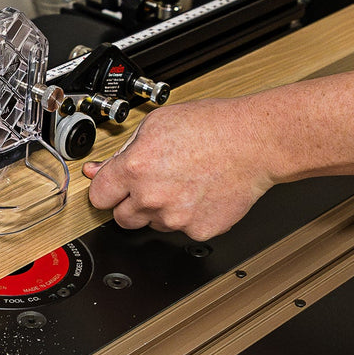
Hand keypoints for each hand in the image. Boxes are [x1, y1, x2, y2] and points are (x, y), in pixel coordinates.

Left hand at [81, 98, 275, 241]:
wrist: (255, 142)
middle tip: (151, 185)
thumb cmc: (212, 126)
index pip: (98, 197)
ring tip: (183, 183)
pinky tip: (200, 194)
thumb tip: (98, 170)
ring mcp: (175, 218)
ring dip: (160, 210)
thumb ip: (123, 151)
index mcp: (135, 169)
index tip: (112, 189)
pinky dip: (189, 217)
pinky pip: (183, 230)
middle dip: (130, 204)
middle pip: (121, 218)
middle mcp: (151, 197)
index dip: (106, 191)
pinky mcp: (199, 230)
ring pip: (153, 225)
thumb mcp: (157, 124)